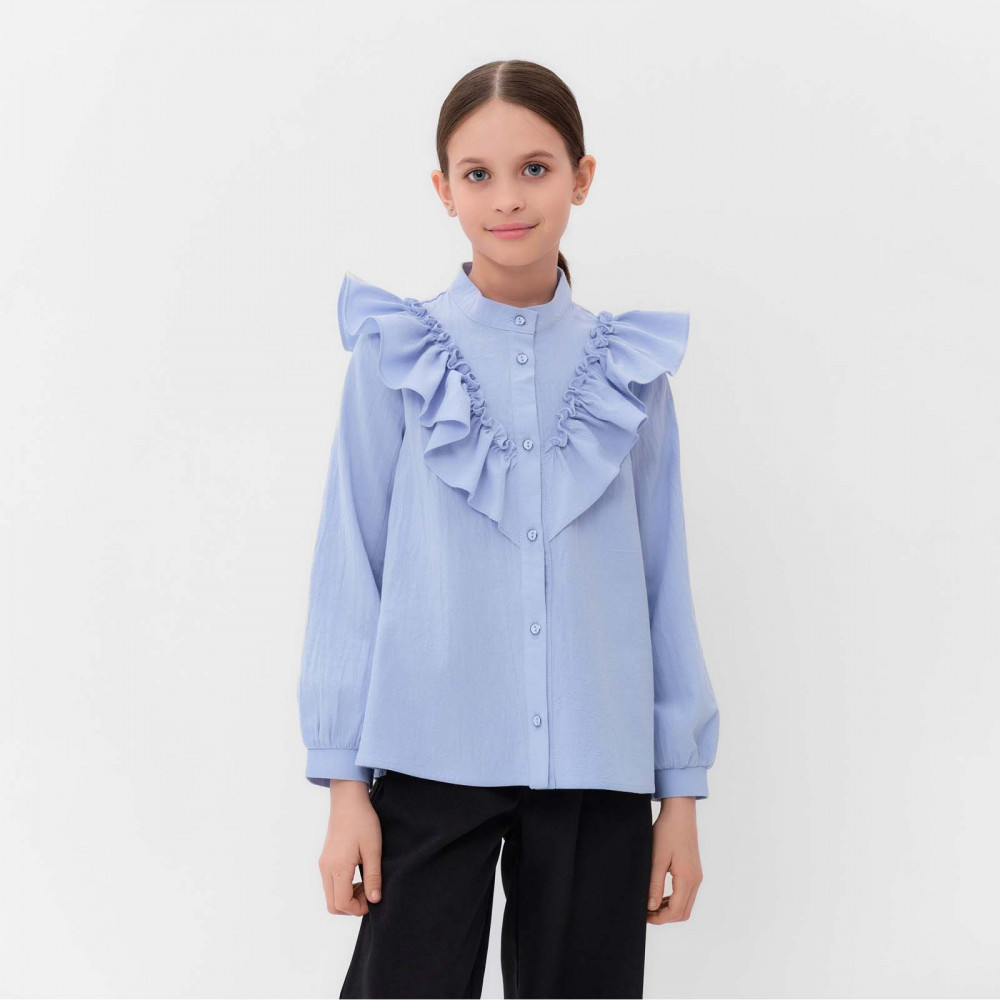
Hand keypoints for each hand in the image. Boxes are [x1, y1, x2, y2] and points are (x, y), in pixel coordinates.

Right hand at [318, 779, 382, 915]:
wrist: (348, 800)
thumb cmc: (362, 822)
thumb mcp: (373, 849)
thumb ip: (373, 877)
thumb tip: (375, 900)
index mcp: (338, 868)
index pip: (342, 904)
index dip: (359, 908)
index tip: (373, 897)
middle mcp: (326, 869)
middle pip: (333, 905)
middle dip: (352, 906)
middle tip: (369, 891)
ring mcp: (323, 864)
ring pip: (331, 896)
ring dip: (347, 897)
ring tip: (365, 882)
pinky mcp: (325, 860)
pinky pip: (330, 884)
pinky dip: (342, 887)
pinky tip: (357, 874)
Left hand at [646, 796, 702, 923]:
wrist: (680, 814)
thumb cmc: (667, 832)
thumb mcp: (657, 858)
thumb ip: (654, 884)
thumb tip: (651, 906)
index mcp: (687, 878)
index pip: (675, 911)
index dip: (659, 918)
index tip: (643, 915)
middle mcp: (696, 880)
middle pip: (683, 912)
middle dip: (664, 917)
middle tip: (646, 912)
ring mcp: (697, 876)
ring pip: (686, 905)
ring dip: (669, 909)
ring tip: (650, 905)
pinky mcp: (694, 871)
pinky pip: (686, 894)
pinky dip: (674, 900)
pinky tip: (660, 895)